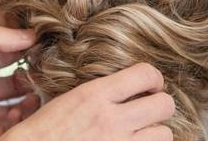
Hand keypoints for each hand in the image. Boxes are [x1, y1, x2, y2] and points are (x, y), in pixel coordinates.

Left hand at [0, 27, 39, 140]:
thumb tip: (30, 32)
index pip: (3, 56)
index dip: (23, 52)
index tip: (47, 46)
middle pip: (10, 85)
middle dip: (29, 80)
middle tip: (48, 74)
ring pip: (10, 109)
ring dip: (27, 104)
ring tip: (40, 95)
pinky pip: (1, 131)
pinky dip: (16, 125)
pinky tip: (26, 114)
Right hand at [2, 63, 175, 140]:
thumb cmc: (42, 131)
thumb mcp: (66, 100)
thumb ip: (96, 93)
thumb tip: (119, 86)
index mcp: (95, 95)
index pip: (145, 74)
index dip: (152, 78)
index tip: (147, 84)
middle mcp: (112, 120)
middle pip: (165, 104)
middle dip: (160, 105)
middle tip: (148, 108)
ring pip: (165, 133)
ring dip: (155, 132)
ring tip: (140, 132)